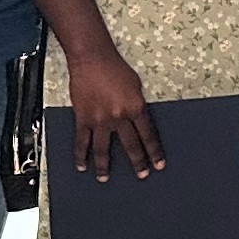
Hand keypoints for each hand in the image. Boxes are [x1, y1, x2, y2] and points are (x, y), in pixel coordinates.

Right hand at [65, 46, 164, 180]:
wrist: (92, 59)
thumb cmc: (116, 68)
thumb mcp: (136, 85)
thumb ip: (136, 105)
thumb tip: (137, 121)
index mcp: (136, 108)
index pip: (148, 135)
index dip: (154, 152)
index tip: (158, 164)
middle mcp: (119, 117)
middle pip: (130, 145)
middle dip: (137, 162)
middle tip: (141, 175)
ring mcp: (100, 120)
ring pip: (103, 149)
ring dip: (104, 166)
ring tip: (105, 178)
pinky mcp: (83, 119)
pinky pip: (82, 142)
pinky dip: (81, 155)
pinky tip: (81, 166)